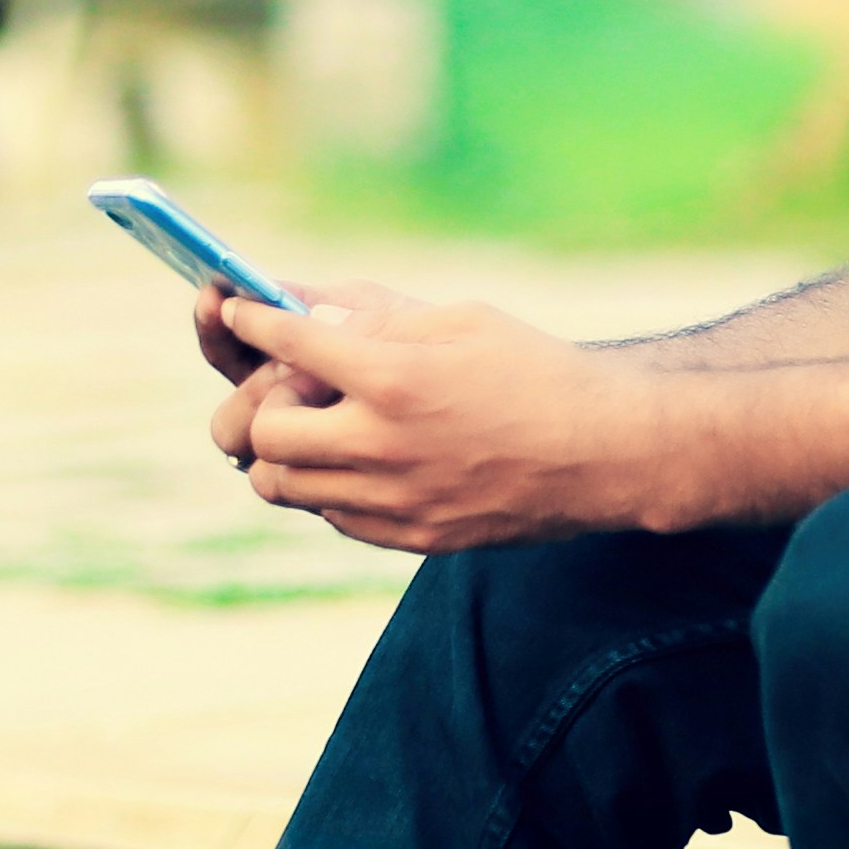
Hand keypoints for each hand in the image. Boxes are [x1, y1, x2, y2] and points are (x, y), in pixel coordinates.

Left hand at [209, 282, 670, 551]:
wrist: (608, 452)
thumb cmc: (540, 372)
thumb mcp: (460, 320)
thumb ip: (376, 317)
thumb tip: (305, 311)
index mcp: (394, 377)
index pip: (285, 345)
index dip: (251, 323)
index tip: (240, 313)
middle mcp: (383, 445)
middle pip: (262, 433)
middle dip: (266, 402)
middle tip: (298, 387)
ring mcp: (395, 500)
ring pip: (281, 486)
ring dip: (287, 452)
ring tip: (324, 429)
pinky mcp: (411, 536)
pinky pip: (331, 516)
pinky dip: (328, 487)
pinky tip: (365, 462)